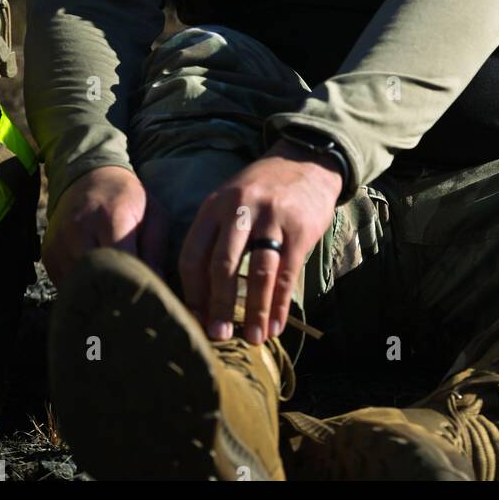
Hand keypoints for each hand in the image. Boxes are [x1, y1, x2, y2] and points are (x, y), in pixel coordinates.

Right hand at [42, 165, 169, 288]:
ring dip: (96, 292)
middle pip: (95, 279)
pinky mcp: (48, 255)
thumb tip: (159, 290)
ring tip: (113, 292)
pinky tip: (94, 282)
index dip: (133, 284)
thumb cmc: (127, 198)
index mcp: (111, 218)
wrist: (89, 177)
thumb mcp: (153, 215)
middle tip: (130, 301)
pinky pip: (64, 284)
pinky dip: (80, 289)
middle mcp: (79, 231)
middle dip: (114, 294)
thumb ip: (155, 252)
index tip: (146, 295)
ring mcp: (59, 243)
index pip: (120, 263)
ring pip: (78, 286)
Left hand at [178, 141, 341, 344]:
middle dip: (219, 305)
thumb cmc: (262, 191)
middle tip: (218, 335)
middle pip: (222, 264)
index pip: (193, 254)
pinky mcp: (300, 228)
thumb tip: (202, 295)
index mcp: (215, 206)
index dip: (192, 292)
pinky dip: (280, 303)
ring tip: (253, 338)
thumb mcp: (230, 201)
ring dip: (255, 310)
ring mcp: (272, 218)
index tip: (194, 319)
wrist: (307, 161)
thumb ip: (216, 236)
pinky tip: (276, 324)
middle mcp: (240, 209)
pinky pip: (287, 272)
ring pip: (258, 271)